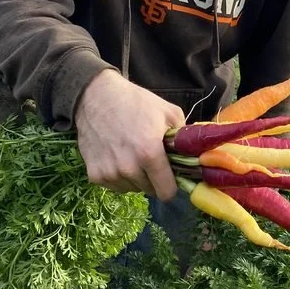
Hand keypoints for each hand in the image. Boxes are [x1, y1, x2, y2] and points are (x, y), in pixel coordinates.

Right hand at [74, 69, 182, 200]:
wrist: (94, 96)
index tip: (170, 176)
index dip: (171, 185)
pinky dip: (118, 176)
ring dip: (135, 177)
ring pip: (132, 188)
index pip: (167, 192)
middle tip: (149, 158)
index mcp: (149, 153)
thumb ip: (184, 136)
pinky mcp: (95, 175)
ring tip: (131, 154)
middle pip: (150, 190)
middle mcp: (128, 168)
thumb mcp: (168, 112)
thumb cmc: (134, 102)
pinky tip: (116, 156)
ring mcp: (110, 173)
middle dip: (153, 178)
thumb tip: (195, 154)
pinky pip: (115, 185)